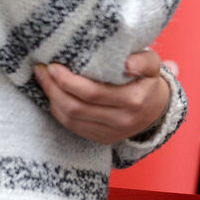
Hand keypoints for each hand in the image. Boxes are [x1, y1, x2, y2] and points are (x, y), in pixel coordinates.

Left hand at [34, 49, 170, 144]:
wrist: (157, 110)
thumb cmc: (148, 82)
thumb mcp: (153, 65)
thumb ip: (143, 60)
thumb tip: (127, 62)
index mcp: (133, 100)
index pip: (92, 92)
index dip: (68, 80)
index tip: (54, 65)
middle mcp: (121, 120)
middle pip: (76, 107)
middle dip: (54, 88)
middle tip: (42, 70)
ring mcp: (109, 133)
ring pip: (70, 119)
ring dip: (52, 99)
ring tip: (44, 81)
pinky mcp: (101, 139)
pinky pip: (72, 127)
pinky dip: (58, 111)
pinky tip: (54, 96)